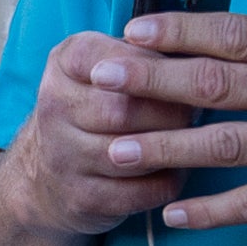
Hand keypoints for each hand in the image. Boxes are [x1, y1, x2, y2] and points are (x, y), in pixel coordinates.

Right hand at [0, 27, 200, 240]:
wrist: (42, 174)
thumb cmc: (94, 107)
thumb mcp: (106, 65)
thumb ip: (145, 52)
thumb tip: (205, 47)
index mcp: (64, 63)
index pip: (119, 60)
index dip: (160, 70)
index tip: (184, 74)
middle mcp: (55, 107)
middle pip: (125, 109)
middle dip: (171, 112)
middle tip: (195, 112)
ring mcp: (62, 157)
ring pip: (134, 154)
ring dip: (172, 149)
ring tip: (190, 140)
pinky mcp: (81, 198)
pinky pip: (140, 192)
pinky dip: (167, 182)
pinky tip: (173, 170)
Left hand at [90, 0, 246, 228]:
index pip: (234, 32)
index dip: (178, 30)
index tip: (132, 29)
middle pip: (215, 83)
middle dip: (152, 81)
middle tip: (101, 80)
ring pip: (225, 145)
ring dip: (165, 146)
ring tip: (113, 149)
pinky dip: (213, 211)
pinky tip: (172, 212)